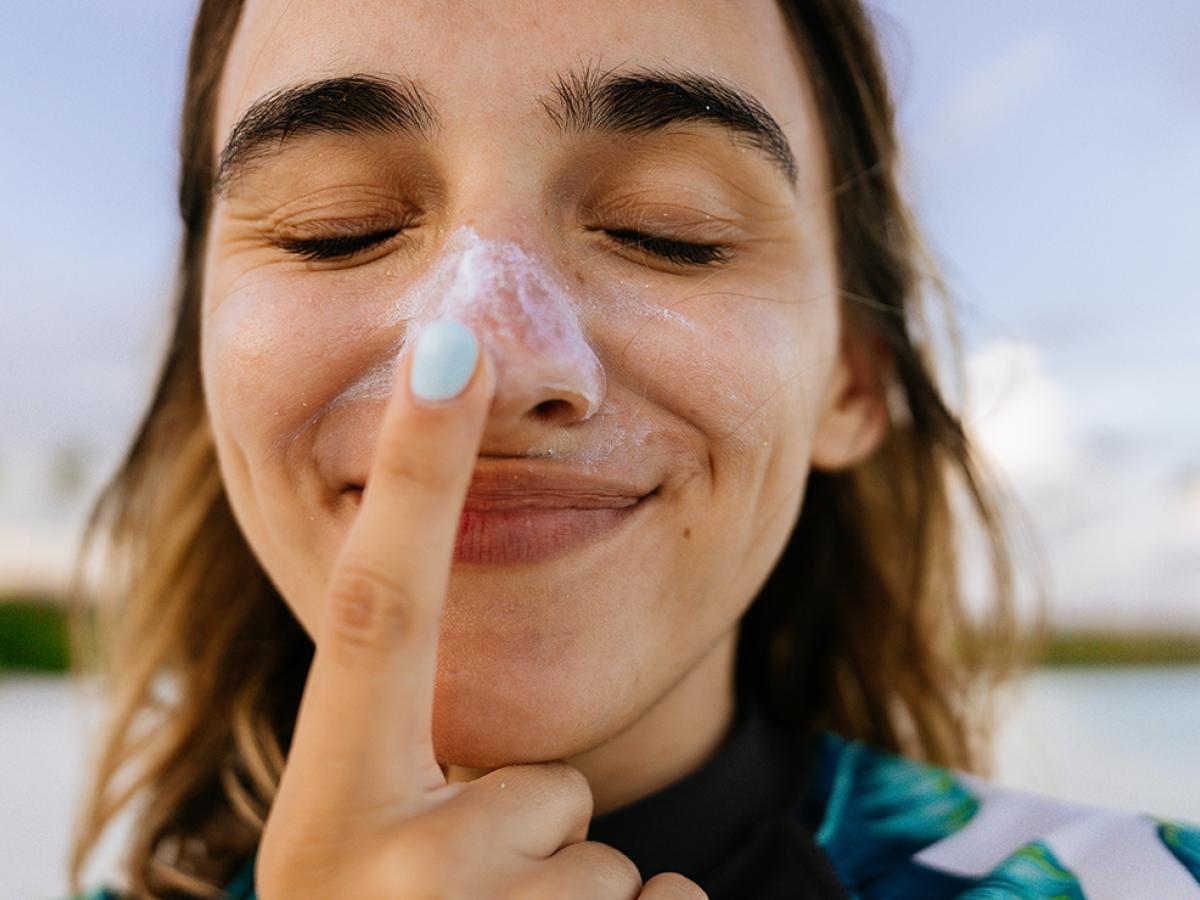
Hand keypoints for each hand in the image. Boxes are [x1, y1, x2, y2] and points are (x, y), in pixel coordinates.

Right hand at [256, 320, 705, 898]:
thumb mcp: (370, 859)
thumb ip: (413, 772)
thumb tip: (503, 729)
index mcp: (324, 813)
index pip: (376, 612)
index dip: (407, 475)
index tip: (447, 347)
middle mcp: (366, 875)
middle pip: (548, 793)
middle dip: (542, 846)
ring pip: (609, 875)